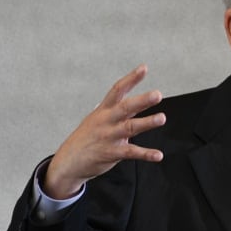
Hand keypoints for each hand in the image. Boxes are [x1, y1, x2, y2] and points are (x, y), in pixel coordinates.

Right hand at [43, 65, 165, 198]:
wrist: (68, 162)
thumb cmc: (86, 138)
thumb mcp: (97, 119)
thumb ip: (118, 111)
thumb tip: (137, 103)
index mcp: (104, 110)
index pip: (118, 90)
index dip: (131, 79)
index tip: (144, 68)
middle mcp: (106, 121)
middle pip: (125, 107)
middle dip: (142, 100)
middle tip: (157, 94)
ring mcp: (108, 136)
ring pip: (130, 128)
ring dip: (147, 123)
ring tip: (162, 118)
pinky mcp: (110, 153)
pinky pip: (130, 153)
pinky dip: (145, 154)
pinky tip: (158, 155)